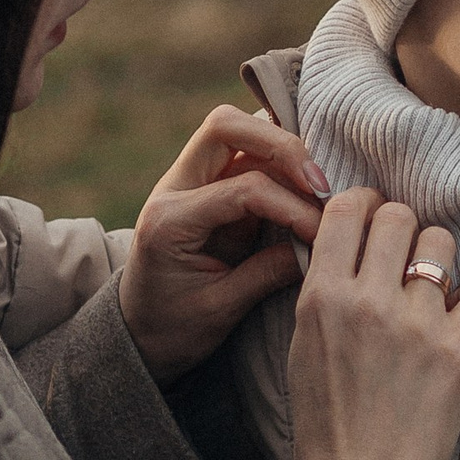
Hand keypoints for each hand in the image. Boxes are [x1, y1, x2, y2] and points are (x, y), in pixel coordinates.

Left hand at [117, 107, 329, 383]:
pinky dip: (277, 160)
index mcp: (169, 222)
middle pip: (225, 126)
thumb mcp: (220, 311)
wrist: (138, 332)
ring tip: (317, 187)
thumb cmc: (173, 328)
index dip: (290, 206)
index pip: (242, 190)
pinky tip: (303, 183)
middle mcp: (174, 188)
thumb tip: (320, 246)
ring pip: (238, 130)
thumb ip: (267, 274)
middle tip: (320, 185)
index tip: (321, 233)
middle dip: (281, 146)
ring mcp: (189, 180)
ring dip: (282, 149)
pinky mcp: (207, 184)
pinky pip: (245, 152)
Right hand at [286, 189, 459, 459]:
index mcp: (321, 298)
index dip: (365, 207)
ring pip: (442, 243)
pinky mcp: (458, 350)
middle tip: (405, 259)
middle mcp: (367, 300)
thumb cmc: (326, 428)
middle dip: (404, 230)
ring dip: (439, 261)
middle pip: (399, 215)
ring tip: (432, 295)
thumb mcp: (302, 350)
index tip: (373, 223)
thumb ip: (322, 294)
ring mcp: (416, 323)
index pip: (347, 209)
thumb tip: (344, 246)